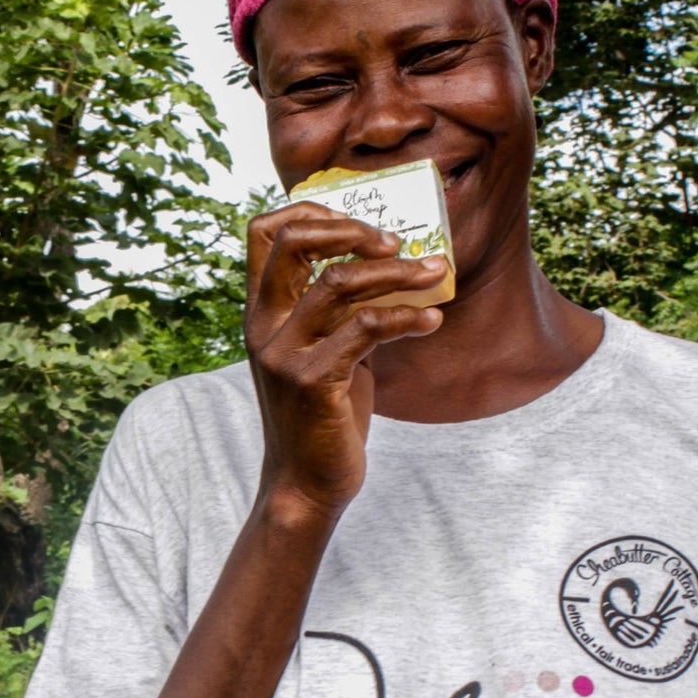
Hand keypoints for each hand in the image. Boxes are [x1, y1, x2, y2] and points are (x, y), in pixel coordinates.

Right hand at [245, 201, 446, 519]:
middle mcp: (263, 327)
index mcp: (261, 313)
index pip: (264, 233)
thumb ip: (341, 313)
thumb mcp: (326, 352)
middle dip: (353, 230)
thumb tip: (394, 268)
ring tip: (436, 273)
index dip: (310, 212)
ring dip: (398, 271)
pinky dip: (406, 317)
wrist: (307, 485)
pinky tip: (432, 319)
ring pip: (340, 282)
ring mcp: (284, 353)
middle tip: (399, 242)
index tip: (361, 224)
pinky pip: (365, 328)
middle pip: (295, 243)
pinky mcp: (313, 381)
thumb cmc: (323, 417)